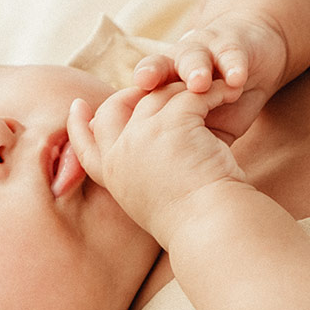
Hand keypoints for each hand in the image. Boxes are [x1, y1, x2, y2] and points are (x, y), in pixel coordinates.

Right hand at [66, 79, 250, 243]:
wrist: (212, 227)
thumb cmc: (197, 222)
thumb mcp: (153, 201)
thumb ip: (142, 177)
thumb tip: (146, 162)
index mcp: (115, 176)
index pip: (85, 146)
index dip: (78, 125)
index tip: (78, 105)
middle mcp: (121, 154)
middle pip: (112, 110)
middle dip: (131, 92)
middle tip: (155, 81)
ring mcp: (142, 135)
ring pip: (157, 95)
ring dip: (184, 89)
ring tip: (211, 89)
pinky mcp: (171, 123)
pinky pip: (189, 94)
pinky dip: (214, 91)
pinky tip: (232, 93)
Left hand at [129, 11, 290, 143]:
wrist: (257, 65)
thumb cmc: (222, 106)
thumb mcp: (197, 133)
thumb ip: (176, 146)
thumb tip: (150, 184)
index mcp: (160, 89)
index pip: (135, 94)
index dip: (123, 102)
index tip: (113, 115)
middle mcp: (176, 66)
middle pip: (156, 65)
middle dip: (150, 73)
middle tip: (144, 82)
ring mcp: (204, 51)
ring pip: (191, 55)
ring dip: (193, 68)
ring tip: (199, 84)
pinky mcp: (232, 44)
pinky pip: (230, 54)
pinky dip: (233, 66)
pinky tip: (236, 80)